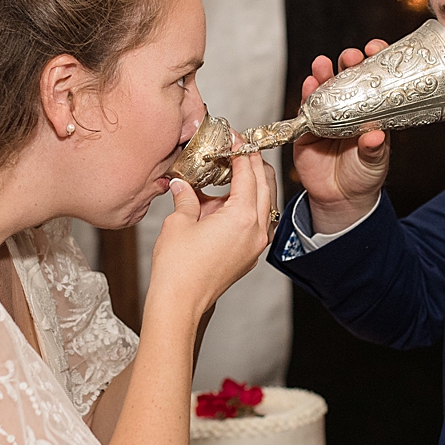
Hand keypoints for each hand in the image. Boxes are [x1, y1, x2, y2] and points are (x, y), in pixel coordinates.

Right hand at [146, 151, 276, 321]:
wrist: (180, 304)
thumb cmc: (178, 268)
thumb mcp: (179, 222)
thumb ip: (187, 198)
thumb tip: (183, 184)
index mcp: (243, 217)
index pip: (250, 174)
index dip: (243, 152)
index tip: (236, 140)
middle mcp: (257, 231)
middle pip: (266, 186)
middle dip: (254, 165)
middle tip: (240, 150)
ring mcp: (255, 245)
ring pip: (266, 205)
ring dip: (254, 186)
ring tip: (233, 173)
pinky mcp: (249, 256)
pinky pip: (258, 222)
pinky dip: (249, 206)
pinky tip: (229, 202)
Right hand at [293, 40, 389, 233]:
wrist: (341, 199)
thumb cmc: (364, 176)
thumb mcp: (375, 162)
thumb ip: (373, 149)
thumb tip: (375, 136)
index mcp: (371, 110)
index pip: (374, 78)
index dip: (375, 60)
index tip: (376, 49)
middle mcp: (348, 108)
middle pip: (348, 77)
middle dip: (348, 63)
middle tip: (351, 57)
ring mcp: (326, 115)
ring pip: (324, 88)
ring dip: (323, 74)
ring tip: (323, 65)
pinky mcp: (307, 128)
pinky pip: (304, 109)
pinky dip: (306, 95)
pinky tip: (308, 85)